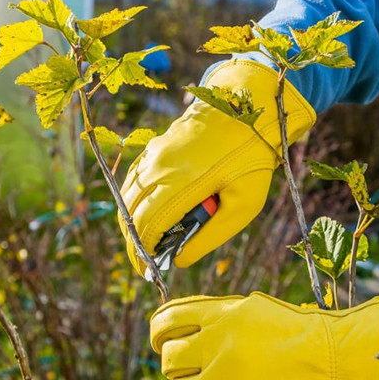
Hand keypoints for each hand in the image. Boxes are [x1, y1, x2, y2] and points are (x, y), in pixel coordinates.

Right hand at [118, 60, 315, 275]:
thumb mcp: (243, 205)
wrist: (246, 107)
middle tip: (147, 262)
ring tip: (150, 241)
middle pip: (130, 215)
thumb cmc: (251, 159)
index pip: (145, 227)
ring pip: (128, 197)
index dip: (142, 254)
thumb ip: (210, 236)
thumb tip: (179, 260)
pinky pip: (134, 180)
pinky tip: (151, 212)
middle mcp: (158, 168)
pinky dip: (136, 201)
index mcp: (179, 184)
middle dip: (134, 243)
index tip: (148, 272)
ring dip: (133, 222)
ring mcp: (153, 155)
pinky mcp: (154, 147)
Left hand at [150, 292, 378, 379]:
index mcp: (220, 316)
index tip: (163, 343)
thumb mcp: (259, 311)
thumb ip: (219, 317)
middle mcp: (213, 348)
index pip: (165, 320)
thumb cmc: (306, 337)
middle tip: (199, 373)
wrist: (340, 370)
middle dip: (180, 367)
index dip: (160, 334)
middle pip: (169, 360)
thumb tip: (185, 328)